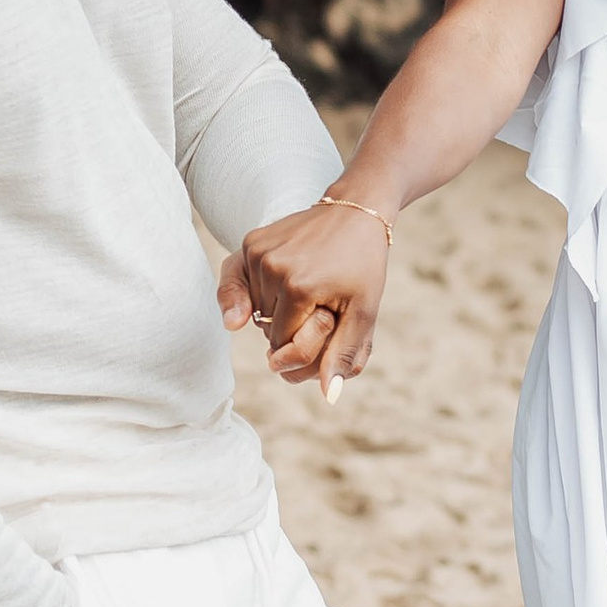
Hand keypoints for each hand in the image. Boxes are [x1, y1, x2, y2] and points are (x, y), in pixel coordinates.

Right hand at [216, 200, 391, 396]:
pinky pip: (242, 284)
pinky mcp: (250, 242)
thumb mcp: (364, 311)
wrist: (356, 212)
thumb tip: (329, 395)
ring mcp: (257, 251)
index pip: (283, 345)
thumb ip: (344, 354)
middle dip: (291, 326)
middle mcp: (271, 267)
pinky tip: (274, 284)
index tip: (328, 318)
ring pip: (255, 309)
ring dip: (277, 308)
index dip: (306, 341)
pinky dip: (258, 290)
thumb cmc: (363, 265)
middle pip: (267, 328)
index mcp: (299, 288)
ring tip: (307, 284)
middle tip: (321, 300)